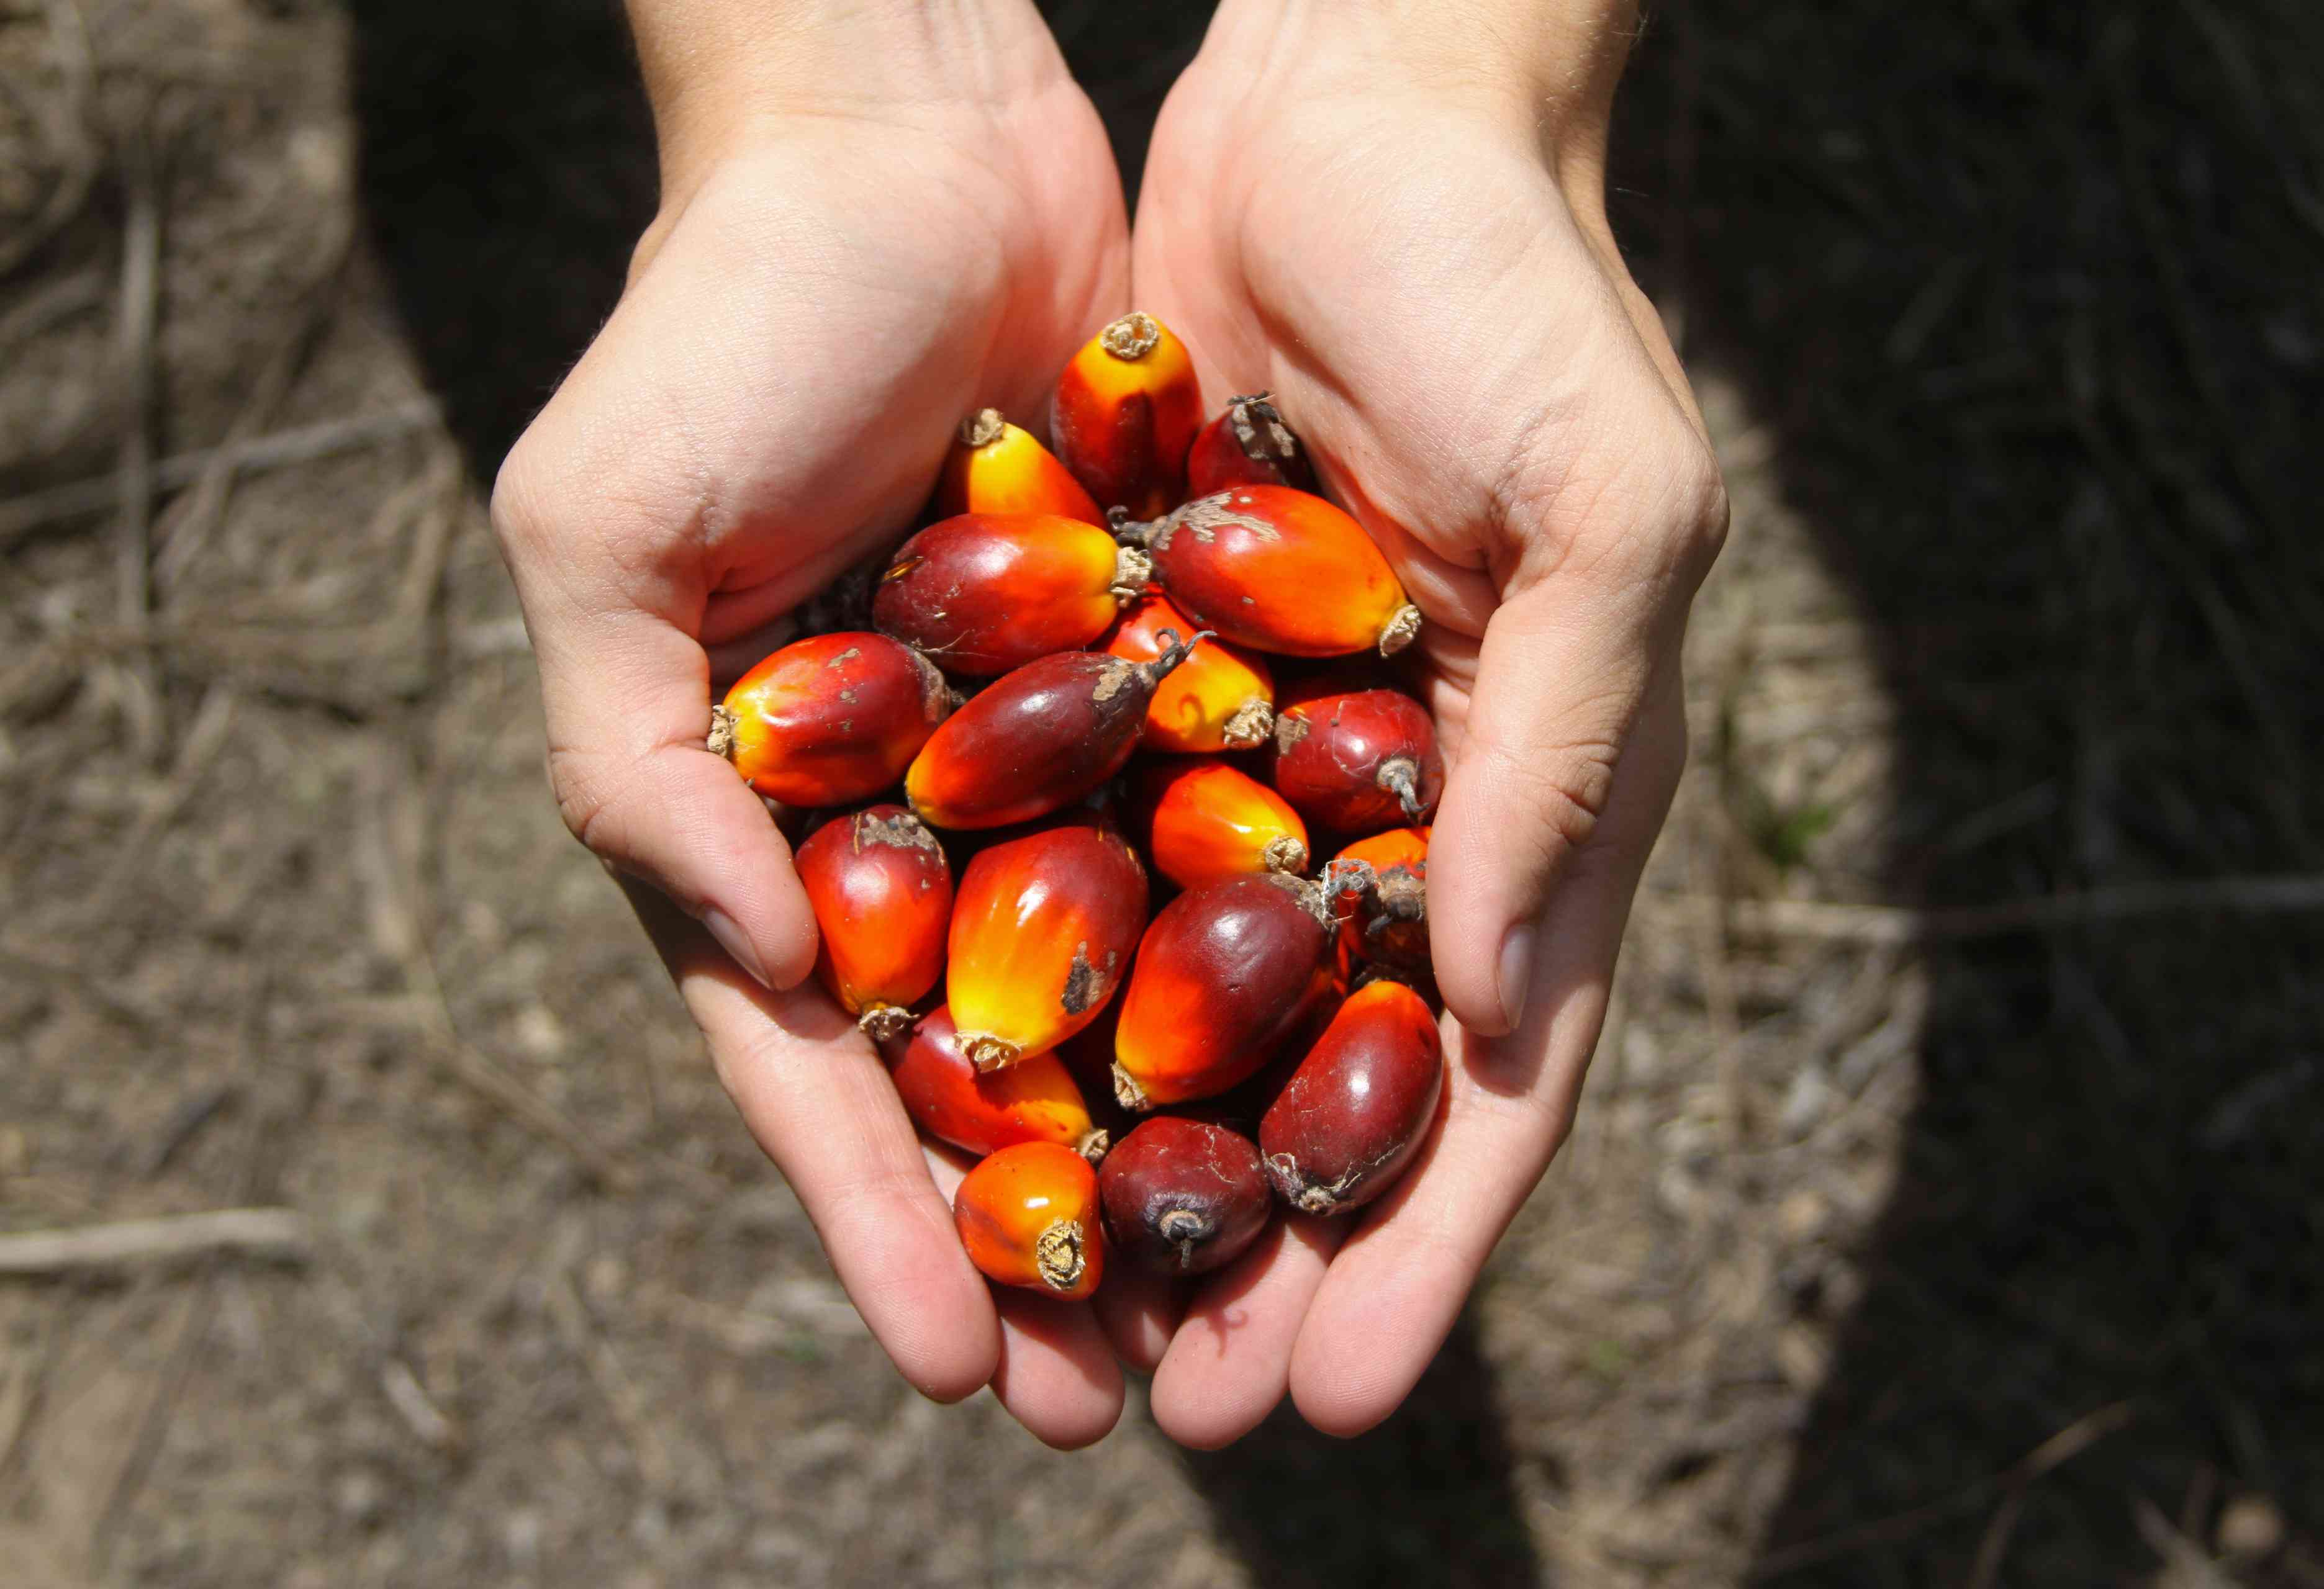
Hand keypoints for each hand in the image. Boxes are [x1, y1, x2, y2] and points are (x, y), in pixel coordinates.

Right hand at [491, 0, 1132, 1445]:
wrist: (904, 137)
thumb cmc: (722, 327)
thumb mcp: (602, 537)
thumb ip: (631, 758)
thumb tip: (752, 960)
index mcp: (770, 825)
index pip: (824, 1066)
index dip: (879, 1219)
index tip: (953, 1366)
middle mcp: (918, 819)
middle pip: (986, 1073)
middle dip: (1040, 1240)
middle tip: (1110, 1408)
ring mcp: (1050, 756)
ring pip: (1124, 996)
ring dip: (1170, 1151)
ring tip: (1232, 1310)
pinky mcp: (1171, 672)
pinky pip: (1230, 840)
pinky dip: (1271, 963)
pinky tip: (1330, 1081)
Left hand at [1121, 0, 1726, 1442]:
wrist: (1352, 111)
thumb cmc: (1516, 292)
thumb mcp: (1607, 508)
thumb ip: (1568, 756)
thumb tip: (1502, 1015)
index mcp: (1536, 799)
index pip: (1489, 1079)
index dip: (1423, 1247)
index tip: (1333, 1396)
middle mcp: (1396, 811)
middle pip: (1322, 1086)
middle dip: (1257, 1254)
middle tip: (1168, 1419)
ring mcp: (1260, 754)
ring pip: (1188, 1009)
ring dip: (1131, 1166)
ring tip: (1050, 1318)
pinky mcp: (1137, 680)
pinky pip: (1079, 857)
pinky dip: (1035, 982)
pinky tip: (962, 1100)